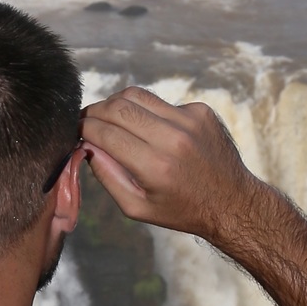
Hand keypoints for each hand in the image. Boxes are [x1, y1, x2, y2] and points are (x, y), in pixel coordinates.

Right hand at [81, 87, 260, 241]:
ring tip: (110, 119)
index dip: (82, 128)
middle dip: (94, 111)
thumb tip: (85, 146)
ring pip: (137, 95)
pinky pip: (161, 103)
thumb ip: (107, 176)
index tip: (75, 131)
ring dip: (116, 105)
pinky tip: (152, 130)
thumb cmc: (181, 210)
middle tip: (86, 120)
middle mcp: (173, 138)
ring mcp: (189, 120)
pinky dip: (148, 112)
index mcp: (155, 166)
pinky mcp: (200, 111)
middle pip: (117, 107)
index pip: (104, 133)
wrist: (232, 202)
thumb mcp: (137, 207)